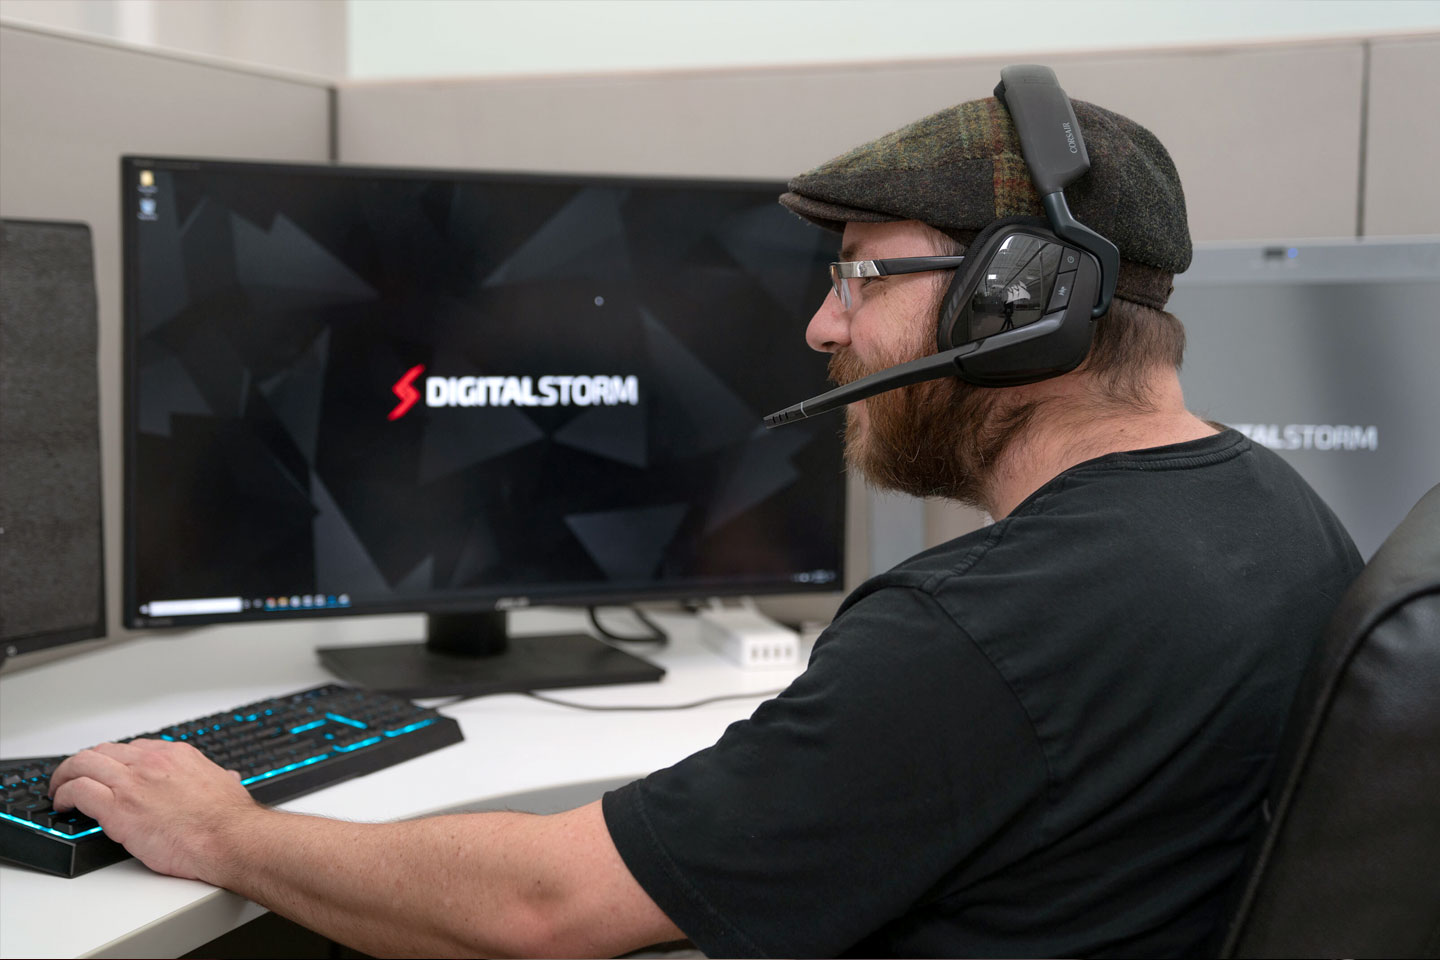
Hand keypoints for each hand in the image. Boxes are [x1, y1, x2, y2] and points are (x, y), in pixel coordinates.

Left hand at [49, 739, 259, 881]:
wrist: (228, 837)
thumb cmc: (227, 819)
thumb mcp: (227, 784)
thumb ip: (219, 778)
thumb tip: (228, 779)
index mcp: (176, 755)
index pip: (133, 748)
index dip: (115, 761)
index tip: (110, 774)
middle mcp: (150, 762)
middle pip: (103, 751)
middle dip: (85, 763)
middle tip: (77, 778)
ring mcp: (132, 782)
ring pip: (82, 764)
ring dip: (66, 776)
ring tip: (61, 790)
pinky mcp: (117, 807)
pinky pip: (78, 791)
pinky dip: (64, 795)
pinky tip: (64, 805)